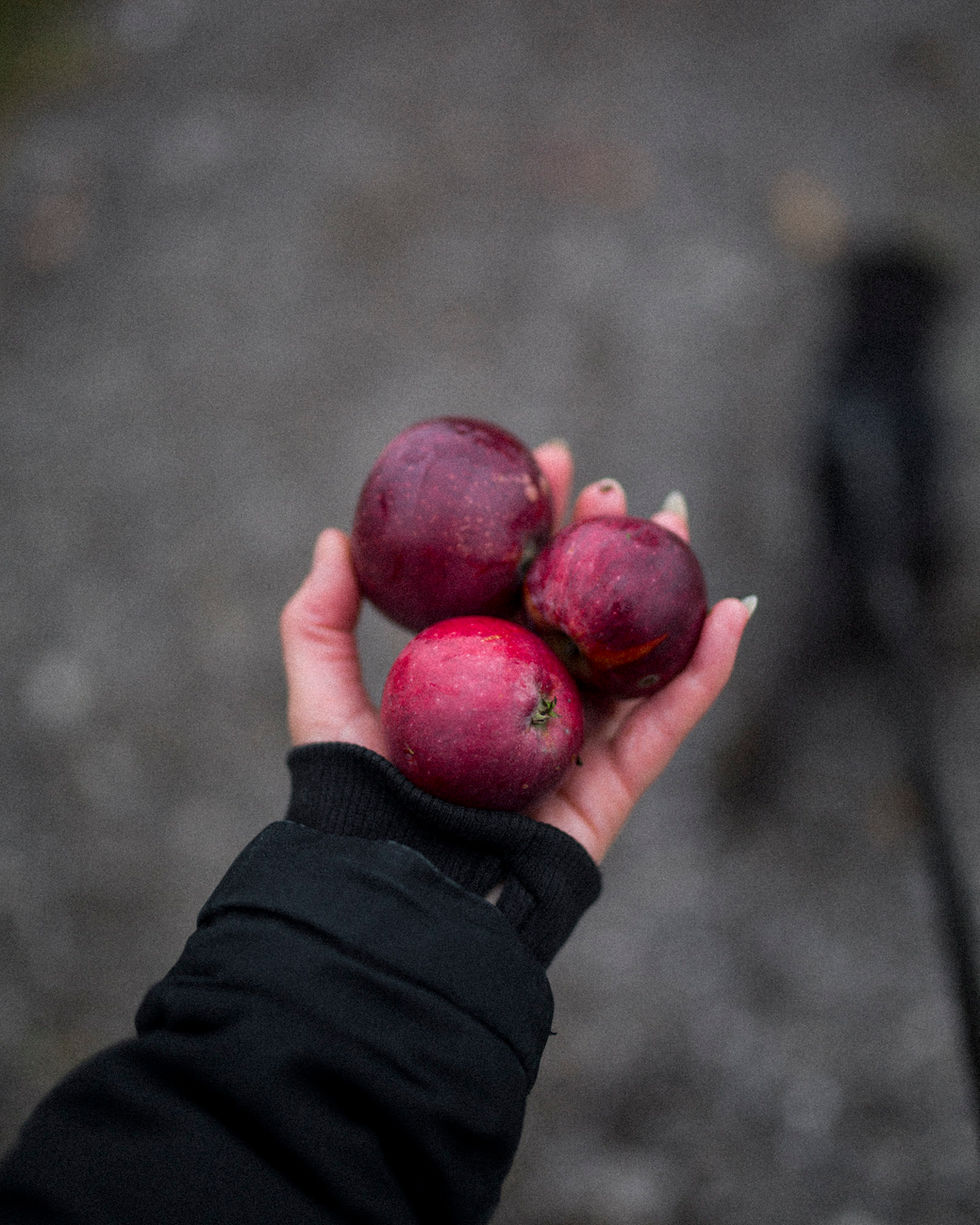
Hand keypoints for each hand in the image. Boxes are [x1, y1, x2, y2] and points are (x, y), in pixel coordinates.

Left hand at [280, 441, 754, 863]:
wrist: (396, 889)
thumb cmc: (354, 800)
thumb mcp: (322, 697)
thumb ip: (318, 621)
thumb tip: (334, 539)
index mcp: (478, 674)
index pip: (518, 582)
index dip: (537, 522)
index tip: (546, 462)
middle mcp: (534, 700)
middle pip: (583, 609)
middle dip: (602, 542)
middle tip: (611, 487)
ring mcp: (579, 739)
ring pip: (636, 653)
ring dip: (664, 587)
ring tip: (674, 522)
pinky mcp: (614, 784)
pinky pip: (671, 721)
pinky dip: (709, 671)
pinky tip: (733, 612)